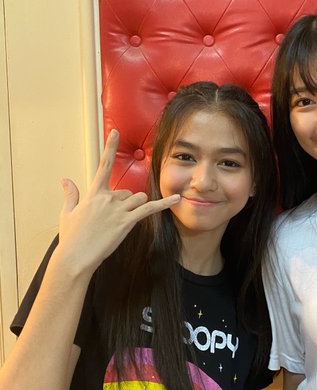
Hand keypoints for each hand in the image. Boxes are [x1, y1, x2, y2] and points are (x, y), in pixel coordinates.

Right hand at [55, 129, 179, 275]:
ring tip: (123, 221)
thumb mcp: (67, 213)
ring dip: (136, 206)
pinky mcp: (127, 222)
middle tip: (113, 220)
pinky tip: (177, 198)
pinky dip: (164, 203)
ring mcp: (118, 209)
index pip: (103, 165)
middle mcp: (107, 198)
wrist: (75, 257)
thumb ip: (70, 194)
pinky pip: (149, 209)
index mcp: (93, 194)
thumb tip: (65, 180)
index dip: (110, 147)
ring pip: (138, 198)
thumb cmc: (71, 237)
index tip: (116, 132)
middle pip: (127, 191)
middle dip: (126, 202)